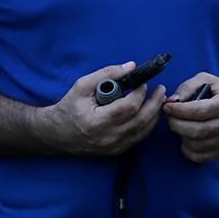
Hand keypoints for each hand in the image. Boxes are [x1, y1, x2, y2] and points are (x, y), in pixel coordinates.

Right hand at [36, 62, 165, 156]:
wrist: (57, 134)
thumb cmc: (69, 108)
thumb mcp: (82, 86)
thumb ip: (106, 74)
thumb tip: (131, 67)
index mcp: (97, 121)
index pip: (128, 107)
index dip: (139, 93)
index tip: (143, 83)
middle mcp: (107, 137)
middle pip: (141, 121)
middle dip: (155, 103)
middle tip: (161, 89)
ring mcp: (113, 147)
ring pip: (143, 131)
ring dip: (155, 114)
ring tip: (159, 99)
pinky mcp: (116, 151)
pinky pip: (138, 138)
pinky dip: (147, 124)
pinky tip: (150, 113)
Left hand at [162, 73, 218, 163]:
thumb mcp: (206, 79)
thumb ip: (188, 86)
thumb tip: (172, 101)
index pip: (200, 111)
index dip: (179, 110)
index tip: (167, 107)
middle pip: (197, 131)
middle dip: (176, 124)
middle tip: (169, 117)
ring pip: (196, 145)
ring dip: (181, 135)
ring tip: (180, 125)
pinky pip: (198, 156)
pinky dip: (186, 148)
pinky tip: (186, 137)